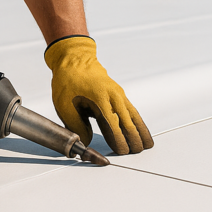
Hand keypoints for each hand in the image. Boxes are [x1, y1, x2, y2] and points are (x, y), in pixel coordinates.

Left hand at [44, 35, 152, 154]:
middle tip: (136, 152)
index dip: (119, 140)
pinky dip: (137, 121)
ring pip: (133, 115)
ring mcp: (118, 94)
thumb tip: (86, 142)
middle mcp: (113, 96)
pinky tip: (140, 128)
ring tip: (147, 144)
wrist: (74, 59)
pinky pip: (131, 109)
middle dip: (134, 139)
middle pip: (128, 121)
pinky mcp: (118, 93)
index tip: (122, 152)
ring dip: (141, 130)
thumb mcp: (64, 105)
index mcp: (100, 99)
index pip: (114, 125)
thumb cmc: (68, 81)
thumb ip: (76, 126)